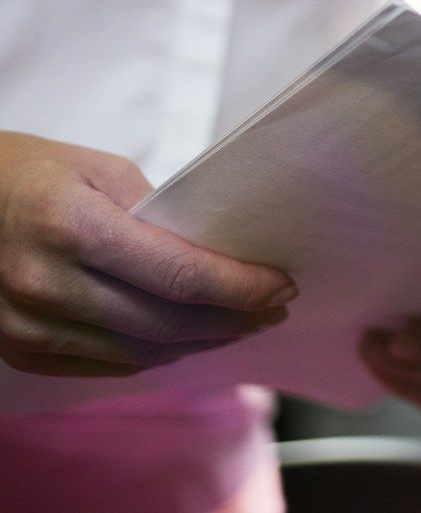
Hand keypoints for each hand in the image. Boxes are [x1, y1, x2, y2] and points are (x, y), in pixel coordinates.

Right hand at [0, 132, 294, 376]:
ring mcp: (24, 325)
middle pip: (165, 322)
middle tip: (272, 308)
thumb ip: (159, 212)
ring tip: (240, 323)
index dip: (240, 287)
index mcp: (71, 226)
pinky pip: (104, 364)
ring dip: (200, 343)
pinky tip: (186, 338)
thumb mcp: (98, 168)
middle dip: (233, 319)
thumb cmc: (30, 174)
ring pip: (139, 353)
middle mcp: (44, 283)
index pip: (178, 274)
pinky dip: (154, 354)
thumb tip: (218, 252)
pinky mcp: (17, 350)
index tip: (281, 285)